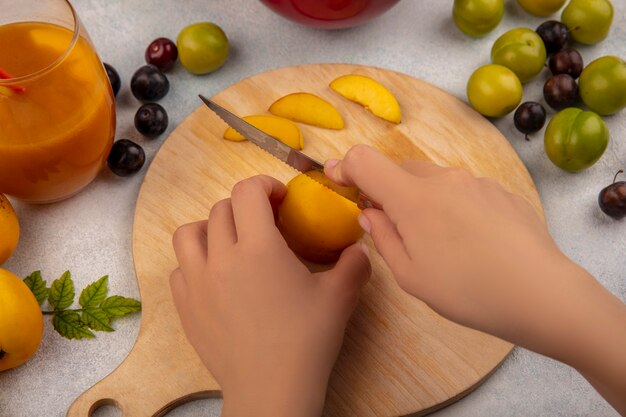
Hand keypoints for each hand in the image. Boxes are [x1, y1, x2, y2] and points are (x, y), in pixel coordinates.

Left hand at [169, 175, 370, 416]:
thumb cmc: (307, 341)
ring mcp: (197, 283)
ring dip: (211, 228)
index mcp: (259, 248)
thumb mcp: (340, 297)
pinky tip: (216, 277)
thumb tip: (359, 247)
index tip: (279, 199)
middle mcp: (222, 258)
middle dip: (245, 207)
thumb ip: (354, 263)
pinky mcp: (185, 306)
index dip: (264, 185)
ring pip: (189, 233)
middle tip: (265, 223)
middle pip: (221, 209)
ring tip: (231, 243)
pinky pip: (180, 268)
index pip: (248, 192)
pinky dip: (196, 262)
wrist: (272, 389)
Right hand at [324, 145, 625, 414]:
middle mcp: (443, 178)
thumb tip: (370, 213)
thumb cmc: (466, 291)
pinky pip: (463, 190)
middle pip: (399, 170)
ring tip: (439, 242)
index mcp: (412, 198)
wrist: (540, 292)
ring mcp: (475, 181)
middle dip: (386, 191)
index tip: (338, 181)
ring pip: (433, 180)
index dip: (345, 167)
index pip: (365, 160)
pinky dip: (453, 206)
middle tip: (392, 227)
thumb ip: (383, 237)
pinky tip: (471, 241)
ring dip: (421, 200)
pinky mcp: (501, 190)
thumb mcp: (410, 276)